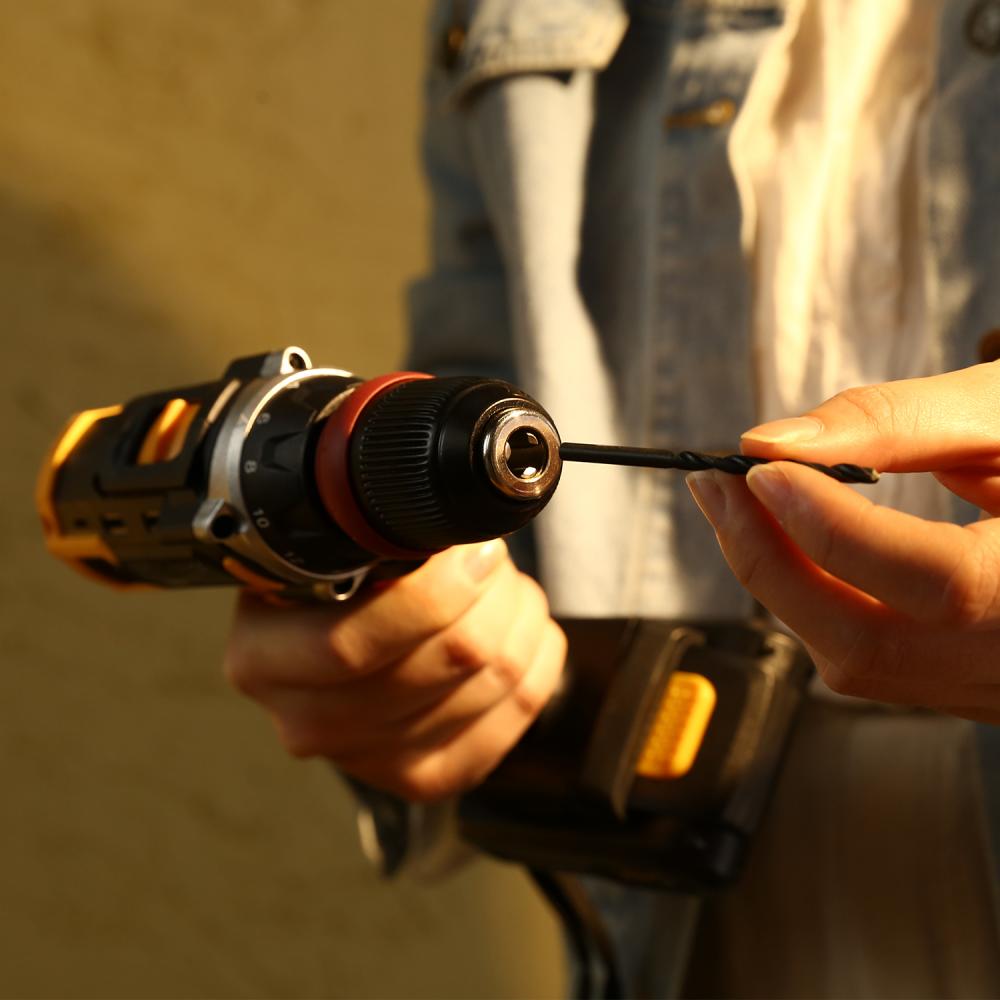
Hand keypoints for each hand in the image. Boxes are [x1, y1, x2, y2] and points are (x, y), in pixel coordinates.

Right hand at [223, 540, 565, 800]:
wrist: (347, 636)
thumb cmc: (341, 584)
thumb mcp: (327, 548)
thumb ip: (371, 541)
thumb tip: (446, 527)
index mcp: (262, 658)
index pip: (354, 643)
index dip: (434, 593)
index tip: (471, 548)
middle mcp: (306, 720)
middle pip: (445, 660)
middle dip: (490, 592)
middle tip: (490, 556)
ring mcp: (371, 758)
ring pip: (493, 677)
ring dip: (518, 615)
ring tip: (504, 587)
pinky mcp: (429, 775)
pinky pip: (520, 705)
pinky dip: (537, 653)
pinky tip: (519, 627)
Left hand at [686, 363, 999, 721]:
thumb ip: (896, 422)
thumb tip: (773, 442)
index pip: (938, 583)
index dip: (834, 528)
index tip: (758, 469)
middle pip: (870, 646)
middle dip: (770, 562)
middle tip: (713, 486)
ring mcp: (995, 689)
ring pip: (856, 663)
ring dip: (780, 580)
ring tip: (739, 505)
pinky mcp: (965, 688)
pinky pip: (868, 659)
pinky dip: (813, 598)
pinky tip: (787, 542)